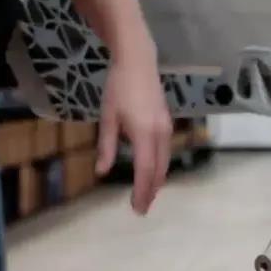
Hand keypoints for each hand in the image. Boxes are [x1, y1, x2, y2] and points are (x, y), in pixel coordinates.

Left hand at [95, 44, 172, 214]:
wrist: (139, 62)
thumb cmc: (118, 88)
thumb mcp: (107, 118)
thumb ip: (107, 146)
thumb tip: (102, 172)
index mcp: (144, 133)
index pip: (145, 170)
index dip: (142, 191)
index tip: (137, 208)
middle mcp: (160, 133)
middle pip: (159, 169)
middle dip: (151, 190)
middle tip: (141, 208)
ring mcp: (167, 128)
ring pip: (165, 161)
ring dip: (157, 179)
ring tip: (147, 194)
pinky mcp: (167, 123)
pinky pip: (166, 151)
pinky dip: (159, 166)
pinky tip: (151, 170)